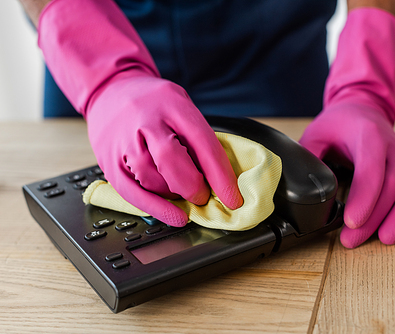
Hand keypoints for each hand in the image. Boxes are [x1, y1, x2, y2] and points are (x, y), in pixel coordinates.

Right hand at [38, 0, 242, 225]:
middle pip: (171, 159)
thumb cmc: (155, 103)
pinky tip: (173, 216)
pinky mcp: (108, 161)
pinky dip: (156, 209)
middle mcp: (145, 121)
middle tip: (203, 196)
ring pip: (151, 178)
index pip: (202, 143)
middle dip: (193, 186)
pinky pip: (131, 192)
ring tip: (182, 194)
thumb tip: (218, 177)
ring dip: (173, 195)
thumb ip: (197, 136)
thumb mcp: (182, 105)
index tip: (233, 199)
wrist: (111, 88)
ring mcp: (123, 141)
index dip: (220, 176)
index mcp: (172, 104)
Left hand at [300, 102, 394, 247]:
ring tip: (383, 239)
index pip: (371, 171)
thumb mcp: (316, 133)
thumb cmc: (340, 123)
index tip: (351, 221)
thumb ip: (309, 157)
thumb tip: (307, 185)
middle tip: (353, 240)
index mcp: (369, 136)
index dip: (364, 198)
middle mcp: (392, 148)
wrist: (364, 109)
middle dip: (374, 217)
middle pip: (390, 187)